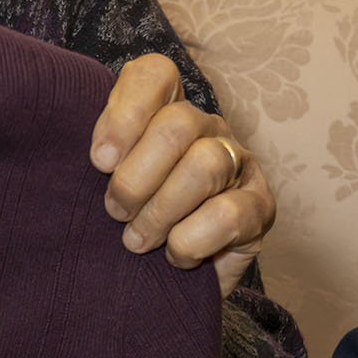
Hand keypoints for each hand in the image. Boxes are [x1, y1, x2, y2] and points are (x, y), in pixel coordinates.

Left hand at [89, 57, 273, 296]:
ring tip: (137, 240)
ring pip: (205, 164)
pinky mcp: (260, 208)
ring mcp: (239, 164)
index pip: (155, 75)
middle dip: (135, 178)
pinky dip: (191, 241)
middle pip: (177, 125)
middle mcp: (207, 128)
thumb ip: (99, 159)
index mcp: (166, 111)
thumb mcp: (103, 187)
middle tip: (116, 212)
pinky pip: (228, 214)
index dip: (124, 113)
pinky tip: (175, 255)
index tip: (99, 161)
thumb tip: (97, 156)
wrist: (172, 283)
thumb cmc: (131, 225)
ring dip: (160, 212)